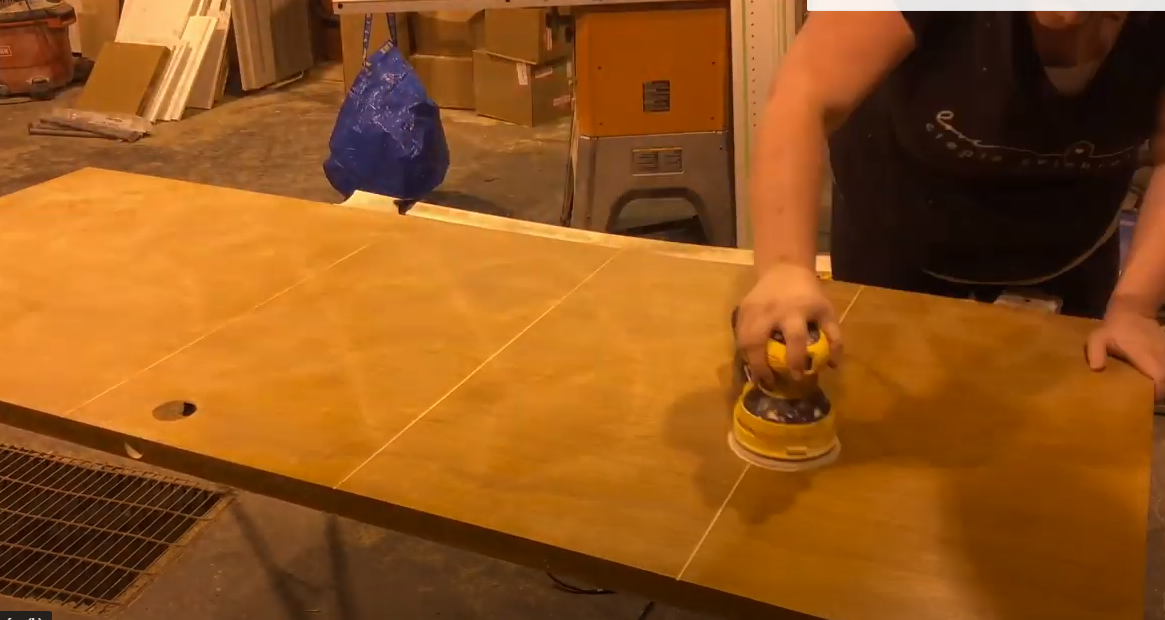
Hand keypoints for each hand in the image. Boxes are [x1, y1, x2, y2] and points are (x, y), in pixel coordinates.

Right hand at [735, 264, 841, 385]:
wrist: (784, 269)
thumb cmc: (808, 294)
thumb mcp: (825, 311)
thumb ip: (833, 336)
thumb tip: (831, 365)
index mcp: (795, 310)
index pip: (795, 339)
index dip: (796, 361)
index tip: (798, 377)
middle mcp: (770, 311)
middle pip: (757, 342)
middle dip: (761, 367)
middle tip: (769, 383)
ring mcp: (752, 310)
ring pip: (743, 341)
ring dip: (749, 362)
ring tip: (759, 376)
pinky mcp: (741, 310)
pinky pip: (738, 336)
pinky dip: (743, 352)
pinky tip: (751, 361)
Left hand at [1086, 298, 1164, 397]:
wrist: (1133, 311)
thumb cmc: (1114, 328)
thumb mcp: (1099, 337)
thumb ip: (1095, 351)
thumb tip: (1096, 368)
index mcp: (1149, 360)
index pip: (1160, 384)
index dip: (1154, 395)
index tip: (1141, 400)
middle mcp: (1163, 359)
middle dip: (1157, 394)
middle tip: (1140, 400)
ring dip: (1160, 386)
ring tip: (1143, 394)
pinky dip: (1160, 377)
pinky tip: (1147, 381)